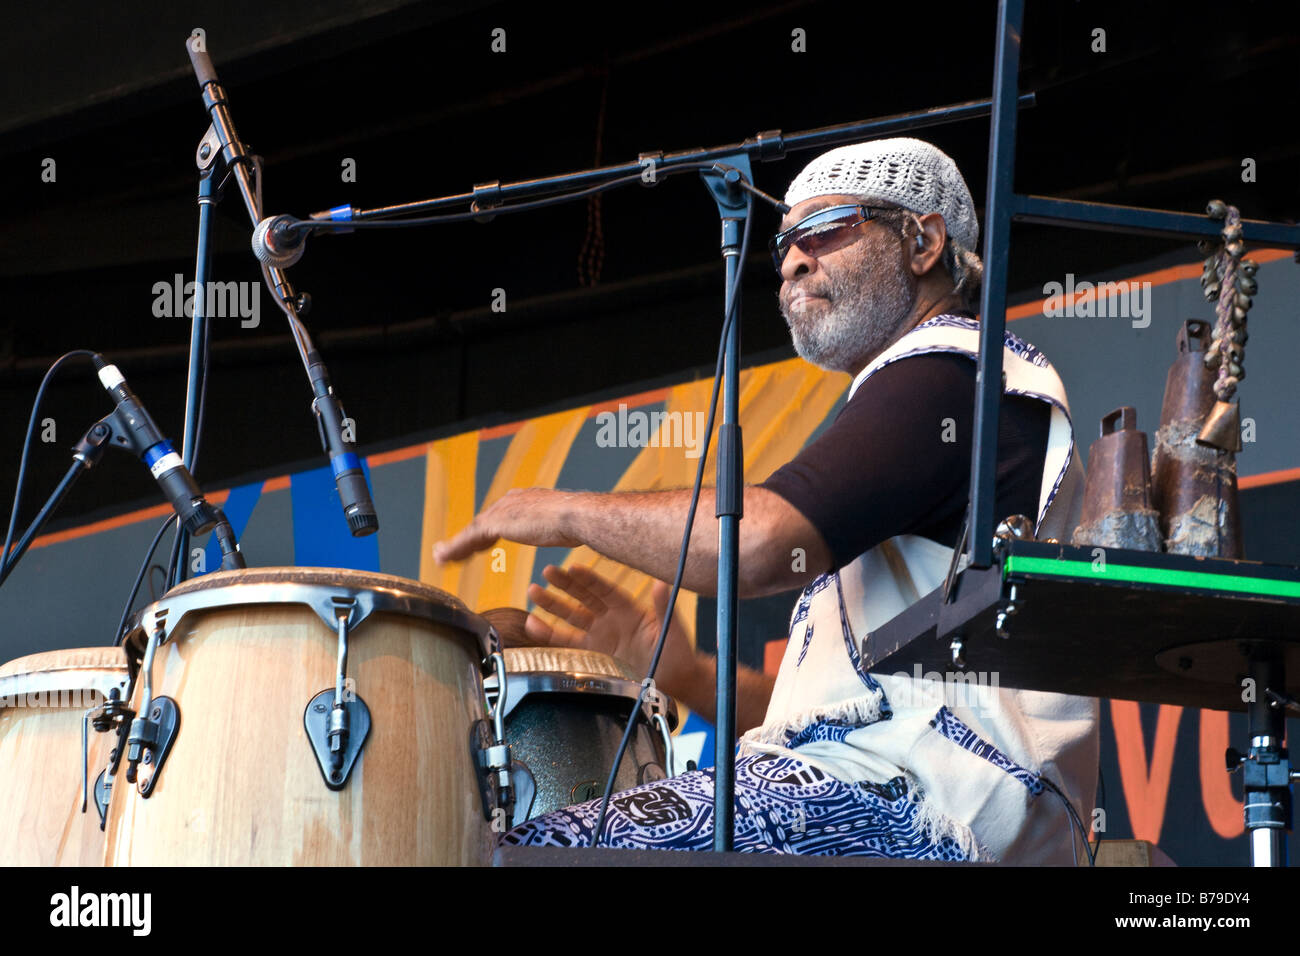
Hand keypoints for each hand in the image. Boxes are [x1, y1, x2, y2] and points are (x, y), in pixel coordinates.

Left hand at [433, 488, 577, 562]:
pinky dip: (454, 549)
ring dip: (455, 545)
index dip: (487, 531)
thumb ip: (558, 529)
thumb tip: (570, 535)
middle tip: (450, 550)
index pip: (500, 517)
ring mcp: (502, 511)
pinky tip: (443, 559)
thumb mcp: (565, 527)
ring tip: (440, 557)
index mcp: (526, 500)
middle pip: (482, 523)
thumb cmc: (579, 523)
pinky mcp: (496, 523)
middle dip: (467, 538)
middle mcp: (511, 501)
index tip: (479, 543)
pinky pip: (468, 538)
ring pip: (472, 531)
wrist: (576, 516)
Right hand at [524, 564, 705, 704]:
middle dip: (565, 585)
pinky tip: (533, 623)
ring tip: (533, 591)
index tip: (573, 567)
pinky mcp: (592, 654)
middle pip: (584, 598)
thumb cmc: (677, 651)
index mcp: (629, 609)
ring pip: (571, 616)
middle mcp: (611, 619)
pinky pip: (567, 642)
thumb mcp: (672, 628)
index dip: (589, 579)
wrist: (674, 680)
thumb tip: (660, 583)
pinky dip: (549, 634)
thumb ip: (663, 606)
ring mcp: (600, 636)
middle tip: (546, 572)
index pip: (605, 590)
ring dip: (552, 604)